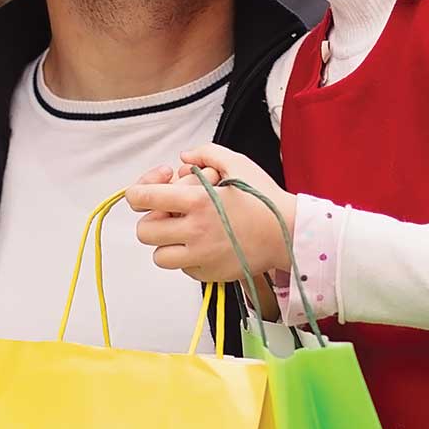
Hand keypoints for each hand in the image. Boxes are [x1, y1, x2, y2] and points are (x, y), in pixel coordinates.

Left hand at [125, 143, 296, 282]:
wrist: (289, 234)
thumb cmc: (264, 199)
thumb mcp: (238, 163)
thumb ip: (206, 153)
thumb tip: (183, 158)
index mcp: (197, 201)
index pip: (143, 198)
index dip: (139, 190)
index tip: (154, 187)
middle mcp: (195, 231)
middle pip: (144, 231)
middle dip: (152, 219)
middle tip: (171, 213)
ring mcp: (201, 256)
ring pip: (159, 256)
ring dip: (166, 243)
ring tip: (186, 231)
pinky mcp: (209, 274)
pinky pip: (183, 268)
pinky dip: (187, 257)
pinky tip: (205, 243)